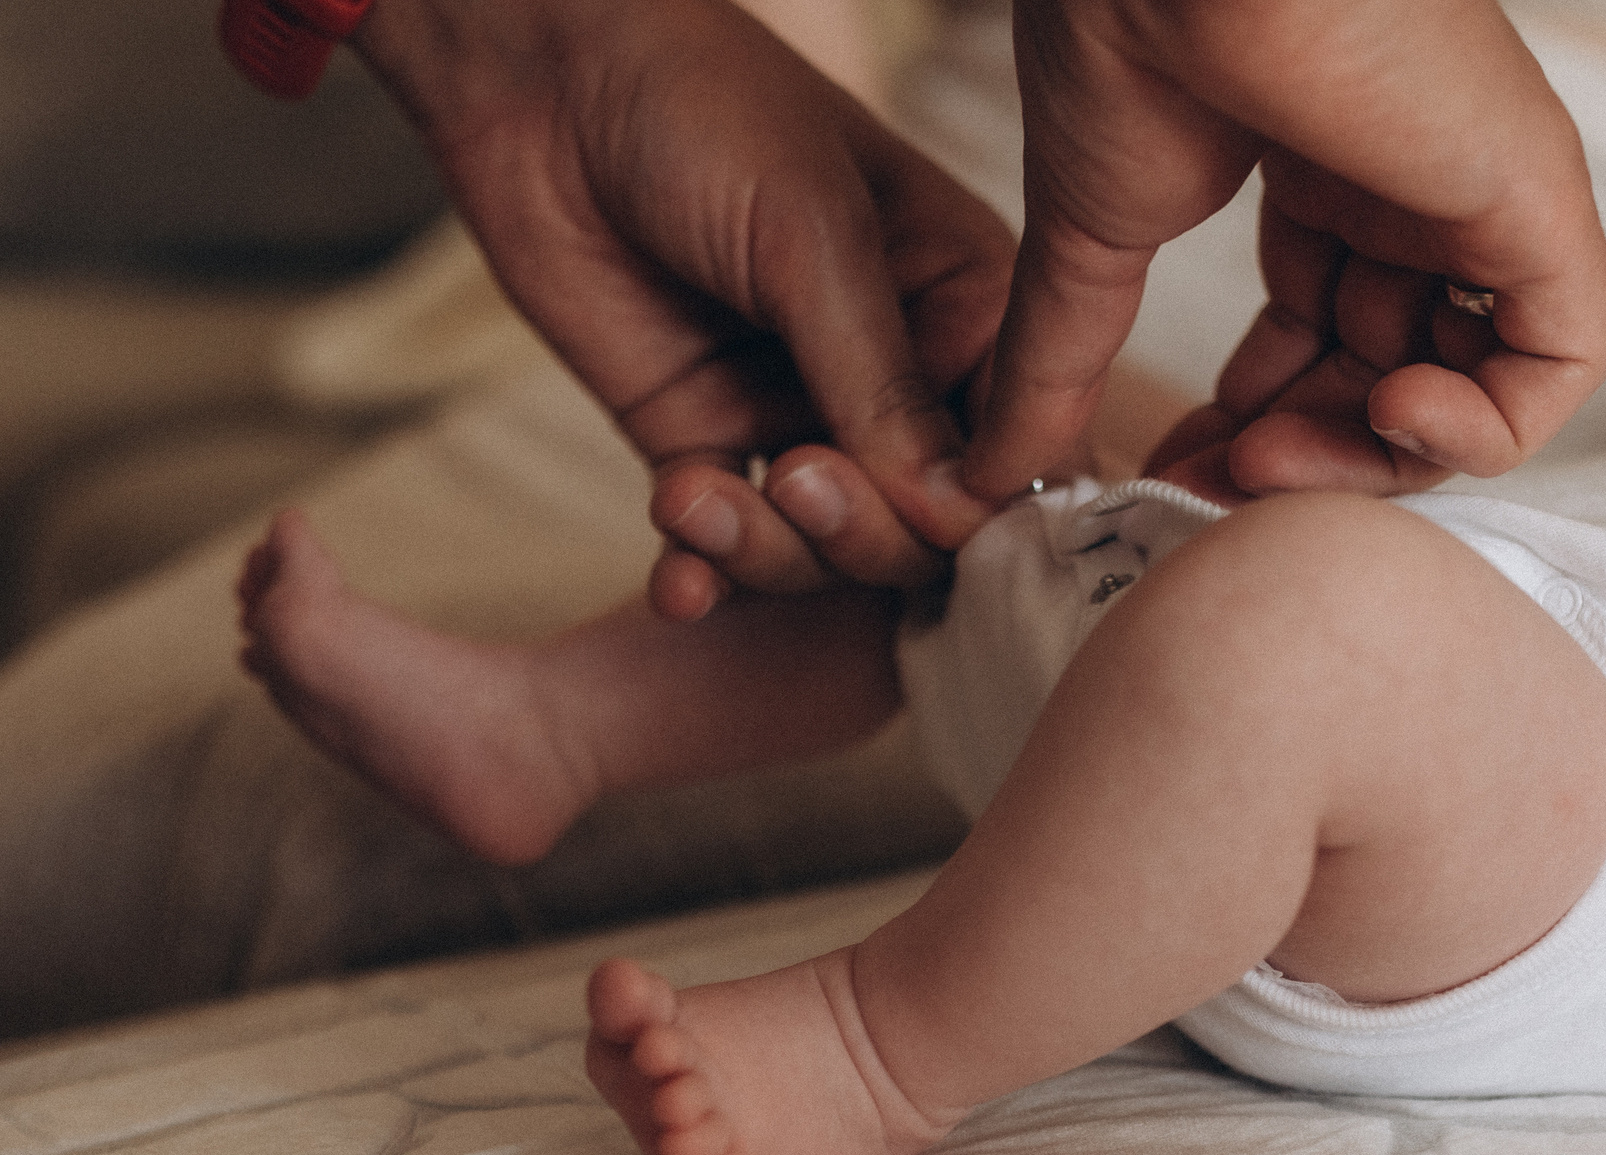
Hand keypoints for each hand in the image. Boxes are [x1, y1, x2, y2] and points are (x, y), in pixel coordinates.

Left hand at [354, 0, 1014, 615]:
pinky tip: (674, 580)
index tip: (932, 517)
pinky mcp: (705, 436)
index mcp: (967, 304)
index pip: (1020, 445)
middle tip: (796, 480)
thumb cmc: (700, 109)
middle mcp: (897, 374)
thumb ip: (883, 385)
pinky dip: (705, 572)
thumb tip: (955, 515)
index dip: (985, 506)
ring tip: (696, 498)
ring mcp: (801, 413)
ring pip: (827, 549)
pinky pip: (728, 543)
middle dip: (863, 530)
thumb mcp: (813, 240)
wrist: (538, 75)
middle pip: (927, 524)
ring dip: (768, 550)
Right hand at [968, 0, 1605, 500]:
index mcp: (1322, 175)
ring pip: (1473, 388)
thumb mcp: (1090, 239)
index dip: (1257, 428)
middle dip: (1302, 458)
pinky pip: (1564, 360)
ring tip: (1269, 461)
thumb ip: (1055, 363)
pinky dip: (1487, 426)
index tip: (1180, 472)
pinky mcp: (1536, 200)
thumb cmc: (1128, 39)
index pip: (1323, 344)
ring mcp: (1476, 193)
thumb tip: (990, 474)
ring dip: (1371, 459)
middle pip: (1387, 380)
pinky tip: (1390, 413)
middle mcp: (1410, 188)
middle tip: (1218, 486)